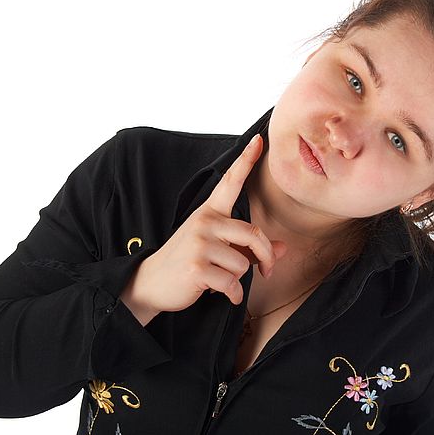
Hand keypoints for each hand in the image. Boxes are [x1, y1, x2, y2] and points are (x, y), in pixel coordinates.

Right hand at [125, 133, 287, 314]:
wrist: (151, 283)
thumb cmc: (187, 262)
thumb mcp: (217, 250)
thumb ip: (249, 248)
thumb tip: (282, 249)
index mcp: (209, 213)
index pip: (230, 182)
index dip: (246, 160)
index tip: (259, 139)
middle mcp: (204, 223)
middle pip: (253, 234)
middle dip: (265, 257)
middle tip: (267, 271)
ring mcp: (199, 244)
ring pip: (243, 264)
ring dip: (239, 279)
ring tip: (222, 280)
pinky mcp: (196, 267)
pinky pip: (232, 283)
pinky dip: (233, 295)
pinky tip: (224, 295)